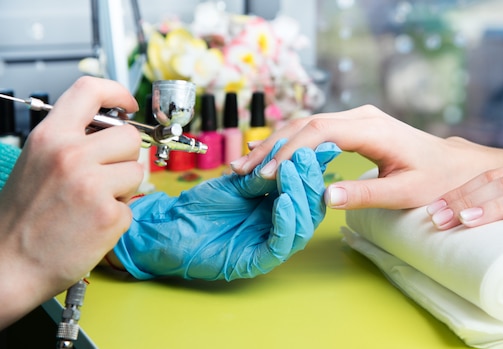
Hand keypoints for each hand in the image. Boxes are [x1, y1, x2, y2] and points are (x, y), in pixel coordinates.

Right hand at [0, 77, 142, 326]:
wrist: (9, 265)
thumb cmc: (22, 218)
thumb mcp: (36, 162)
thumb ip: (71, 141)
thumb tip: (110, 131)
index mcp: (51, 137)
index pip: (91, 90)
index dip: (117, 92)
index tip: (128, 104)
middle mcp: (72, 156)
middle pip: (130, 136)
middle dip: (126, 156)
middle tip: (108, 174)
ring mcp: (93, 185)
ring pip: (137, 171)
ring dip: (124, 187)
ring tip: (95, 202)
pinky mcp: (109, 215)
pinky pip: (133, 206)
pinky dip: (118, 216)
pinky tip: (93, 224)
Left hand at [114, 140, 340, 280]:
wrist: (171, 225)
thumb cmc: (201, 204)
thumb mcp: (239, 180)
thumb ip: (268, 169)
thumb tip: (300, 148)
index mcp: (279, 206)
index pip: (307, 189)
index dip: (313, 168)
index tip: (317, 145)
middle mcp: (281, 226)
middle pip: (311, 208)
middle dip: (309, 180)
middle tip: (304, 156)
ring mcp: (271, 245)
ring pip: (302, 226)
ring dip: (300, 197)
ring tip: (291, 172)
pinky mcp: (259, 261)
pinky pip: (281, 244)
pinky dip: (286, 222)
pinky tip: (283, 201)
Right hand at [231, 105, 502, 209]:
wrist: (453, 166)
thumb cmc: (435, 179)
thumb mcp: (405, 192)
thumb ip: (365, 193)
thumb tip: (323, 197)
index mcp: (372, 128)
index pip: (319, 132)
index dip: (290, 152)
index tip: (269, 175)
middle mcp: (360, 117)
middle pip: (304, 125)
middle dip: (271, 148)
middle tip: (243, 172)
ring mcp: (355, 120)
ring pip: (304, 126)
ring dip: (274, 145)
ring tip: (245, 166)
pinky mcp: (352, 128)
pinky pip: (313, 132)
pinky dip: (288, 145)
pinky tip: (269, 157)